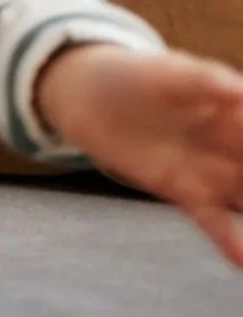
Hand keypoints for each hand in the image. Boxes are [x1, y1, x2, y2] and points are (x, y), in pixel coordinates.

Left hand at [35, 43, 242, 266]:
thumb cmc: (138, 76)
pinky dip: (233, 243)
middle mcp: (238, 144)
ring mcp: (215, 170)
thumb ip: (206, 83)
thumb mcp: (171, 72)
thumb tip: (237, 92)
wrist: (89, 96)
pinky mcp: (185, 191)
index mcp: (242, 108)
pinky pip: (215, 222)